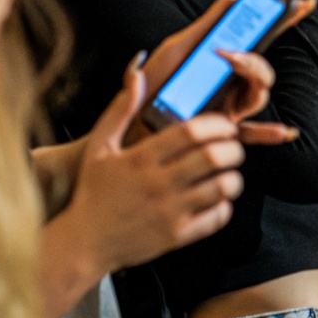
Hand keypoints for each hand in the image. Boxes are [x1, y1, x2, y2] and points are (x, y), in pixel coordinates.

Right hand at [37, 0, 300, 317]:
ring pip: (221, 187)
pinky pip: (216, 217)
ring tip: (228, 172)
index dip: (217, 124)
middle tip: (233, 147)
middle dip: (233, 148)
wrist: (83, 243)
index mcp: (140, 158)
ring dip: (233, 177)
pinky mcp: (176, 236)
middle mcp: (157, 184)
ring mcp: (169, 212)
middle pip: (214, 157)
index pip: (191, 132)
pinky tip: (217, 199)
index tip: (226, 124)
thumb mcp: (99, 147)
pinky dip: (225, 206)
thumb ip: (120, 109)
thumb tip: (137, 73)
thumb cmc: (93, 193)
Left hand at [132, 0, 314, 130]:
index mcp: (227, 60)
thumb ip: (208, 24)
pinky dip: (271, 132)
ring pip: (259, 94)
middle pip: (263, 69)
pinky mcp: (220, 130)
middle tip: (230, 52)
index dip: (287, 21)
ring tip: (235, 64)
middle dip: (254, 58)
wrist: (130, 119)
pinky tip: (286, 131)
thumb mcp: (178, 47)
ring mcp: (230, 106)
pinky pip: (250, 133)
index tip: (304, 1)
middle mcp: (233, 83)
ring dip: (254, 77)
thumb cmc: (155, 83)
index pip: (262, 39)